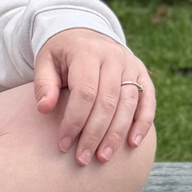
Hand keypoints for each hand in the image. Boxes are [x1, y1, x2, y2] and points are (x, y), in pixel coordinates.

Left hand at [34, 28, 154, 165]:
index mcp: (86, 52)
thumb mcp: (45, 61)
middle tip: (82, 159)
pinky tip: (132, 144)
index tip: (62, 144)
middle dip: (94, 134)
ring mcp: (131, 65)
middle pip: (107, 102)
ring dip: (116, 134)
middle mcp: (113, 57)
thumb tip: (43, 109)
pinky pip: (148, 101)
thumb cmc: (61, 53)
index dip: (74, 120)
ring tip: (103, 158)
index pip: (84, 92)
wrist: (84, 32)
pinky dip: (143, 123)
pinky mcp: (143, 74)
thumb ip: (44, 84)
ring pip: (128, 104)